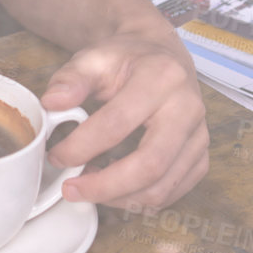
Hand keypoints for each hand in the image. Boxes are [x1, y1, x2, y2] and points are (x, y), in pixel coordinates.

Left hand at [41, 27, 208, 211]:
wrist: (159, 53)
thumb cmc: (125, 58)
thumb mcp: (94, 57)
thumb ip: (71, 79)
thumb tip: (51, 103)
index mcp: (160, 78)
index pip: (118, 122)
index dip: (83, 146)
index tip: (56, 156)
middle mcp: (188, 108)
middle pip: (150, 165)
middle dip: (105, 186)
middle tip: (71, 189)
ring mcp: (200, 136)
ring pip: (163, 186)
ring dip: (120, 198)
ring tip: (88, 187)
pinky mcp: (201, 156)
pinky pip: (173, 192)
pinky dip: (140, 199)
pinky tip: (113, 188)